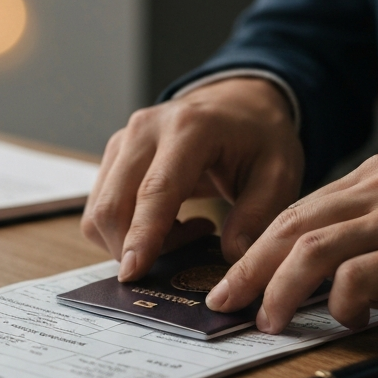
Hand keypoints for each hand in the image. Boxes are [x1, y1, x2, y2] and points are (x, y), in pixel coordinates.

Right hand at [81, 78, 303, 279]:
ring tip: (182, 233)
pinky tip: (167, 222)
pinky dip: (126, 229)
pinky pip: (101, 207)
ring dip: (130, 241)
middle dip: (131, 249)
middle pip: (113, 205)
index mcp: (189, 129)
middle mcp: (145, 130)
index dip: (142, 235)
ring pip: (99, 211)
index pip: (155, 190)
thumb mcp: (279, 174)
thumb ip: (257, 216)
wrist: (238, 104)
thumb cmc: (259, 138)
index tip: (133, 272)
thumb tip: (233, 259)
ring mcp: (123, 141)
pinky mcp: (113, 156)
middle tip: (180, 258)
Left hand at [205, 153, 377, 331]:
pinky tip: (344, 320)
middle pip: (291, 225)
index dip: (256, 246)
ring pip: (314, 247)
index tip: (232, 277)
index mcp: (376, 176)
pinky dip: (340, 301)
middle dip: (249, 267)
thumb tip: (319, 275)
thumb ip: (370, 229)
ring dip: (279, 288)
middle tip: (224, 301)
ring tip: (267, 320)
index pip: (297, 209)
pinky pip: (361, 275)